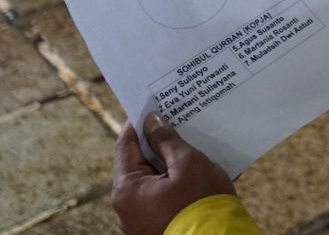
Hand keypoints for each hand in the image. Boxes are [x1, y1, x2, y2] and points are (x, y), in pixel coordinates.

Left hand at [112, 116, 235, 234]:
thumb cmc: (201, 203)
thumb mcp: (187, 163)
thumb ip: (167, 140)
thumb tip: (152, 121)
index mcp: (127, 190)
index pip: (125, 146)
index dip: (138, 123)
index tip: (151, 106)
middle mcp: (129, 208)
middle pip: (141, 164)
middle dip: (160, 143)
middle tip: (178, 121)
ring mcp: (144, 220)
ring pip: (157, 180)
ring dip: (174, 162)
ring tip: (196, 144)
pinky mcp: (162, 226)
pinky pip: (168, 196)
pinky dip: (182, 182)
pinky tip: (203, 171)